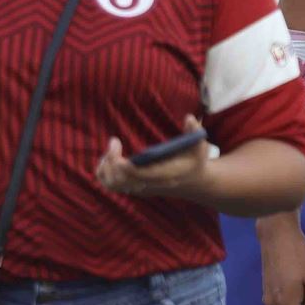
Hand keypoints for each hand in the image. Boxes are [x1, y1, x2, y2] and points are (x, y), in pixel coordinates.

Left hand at [95, 115, 211, 201]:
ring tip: (113, 147)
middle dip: (112, 162)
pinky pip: (110, 184)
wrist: (191, 181)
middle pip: (122, 182)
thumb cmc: (194, 159)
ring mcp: (140, 187)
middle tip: (114, 141)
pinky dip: (104, 172)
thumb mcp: (200, 146)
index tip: (117, 152)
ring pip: (112, 185)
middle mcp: (151, 184)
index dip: (127, 168)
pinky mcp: (133, 186)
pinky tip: (110, 155)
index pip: (142, 176)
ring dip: (106, 167)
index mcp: (165, 175)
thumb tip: (189, 117)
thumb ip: (195, 131)